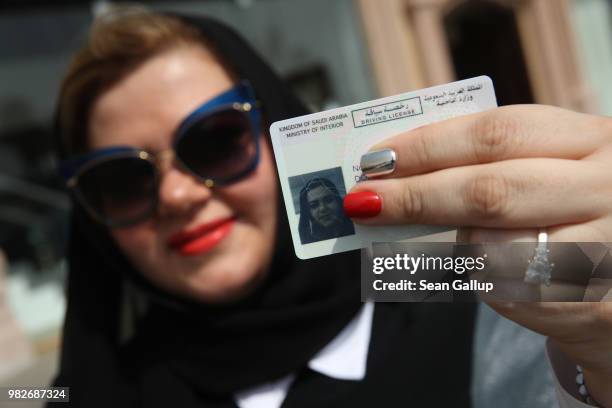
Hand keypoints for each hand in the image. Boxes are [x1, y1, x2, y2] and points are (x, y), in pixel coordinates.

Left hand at [344, 104, 611, 404]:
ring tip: (437, 243)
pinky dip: (480, 284)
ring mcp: (611, 247)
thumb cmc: (572, 219)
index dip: (427, 145)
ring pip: (494, 248)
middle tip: (362, 201)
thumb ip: (489, 167)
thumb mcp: (548, 174)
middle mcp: (609, 188)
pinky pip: (510, 296)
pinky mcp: (597, 306)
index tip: (375, 159)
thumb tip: (394, 174)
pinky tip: (485, 274)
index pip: (496, 133)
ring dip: (449, 246)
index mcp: (591, 141)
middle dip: (414, 196)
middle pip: (490, 190)